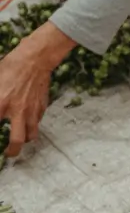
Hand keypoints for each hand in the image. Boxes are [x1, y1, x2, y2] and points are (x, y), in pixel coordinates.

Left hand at [0, 22, 72, 157]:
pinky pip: (37, 121)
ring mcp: (32, 110)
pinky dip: (33, 124)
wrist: (35, 58)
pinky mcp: (41, 106)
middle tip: (8, 153)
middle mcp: (17, 111)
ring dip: (26, 139)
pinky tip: (28, 119)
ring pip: (31, 134)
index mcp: (2, 103)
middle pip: (17, 140)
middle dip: (12, 151)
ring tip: (21, 139)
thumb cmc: (11, 65)